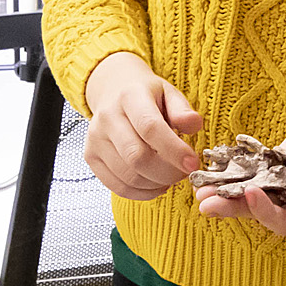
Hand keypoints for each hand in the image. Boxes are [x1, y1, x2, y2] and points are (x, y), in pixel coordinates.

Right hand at [83, 52, 200, 200]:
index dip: (174, 150)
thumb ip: (182, 109)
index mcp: (129, 96)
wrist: (112, 92)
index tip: (192, 163)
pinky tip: (156, 184)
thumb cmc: (145, 96)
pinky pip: (118, 187)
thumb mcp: (168, 92)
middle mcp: (107, 117)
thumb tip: (193, 124)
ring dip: (157, 184)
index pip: (150, 127)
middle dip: (168, 172)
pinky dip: (142, 193)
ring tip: (171, 175)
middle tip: (184, 172)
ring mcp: (96, 139)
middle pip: (137, 157)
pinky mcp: (91, 157)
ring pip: (128, 176)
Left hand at [201, 99, 285, 236]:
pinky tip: (210, 169)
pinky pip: (251, 175)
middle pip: (264, 213)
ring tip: (199, 191)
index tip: (249, 194)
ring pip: (253, 196)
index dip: (268, 213)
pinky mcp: (277, 167)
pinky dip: (231, 174)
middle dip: (234, 210)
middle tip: (205, 204)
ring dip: (226, 196)